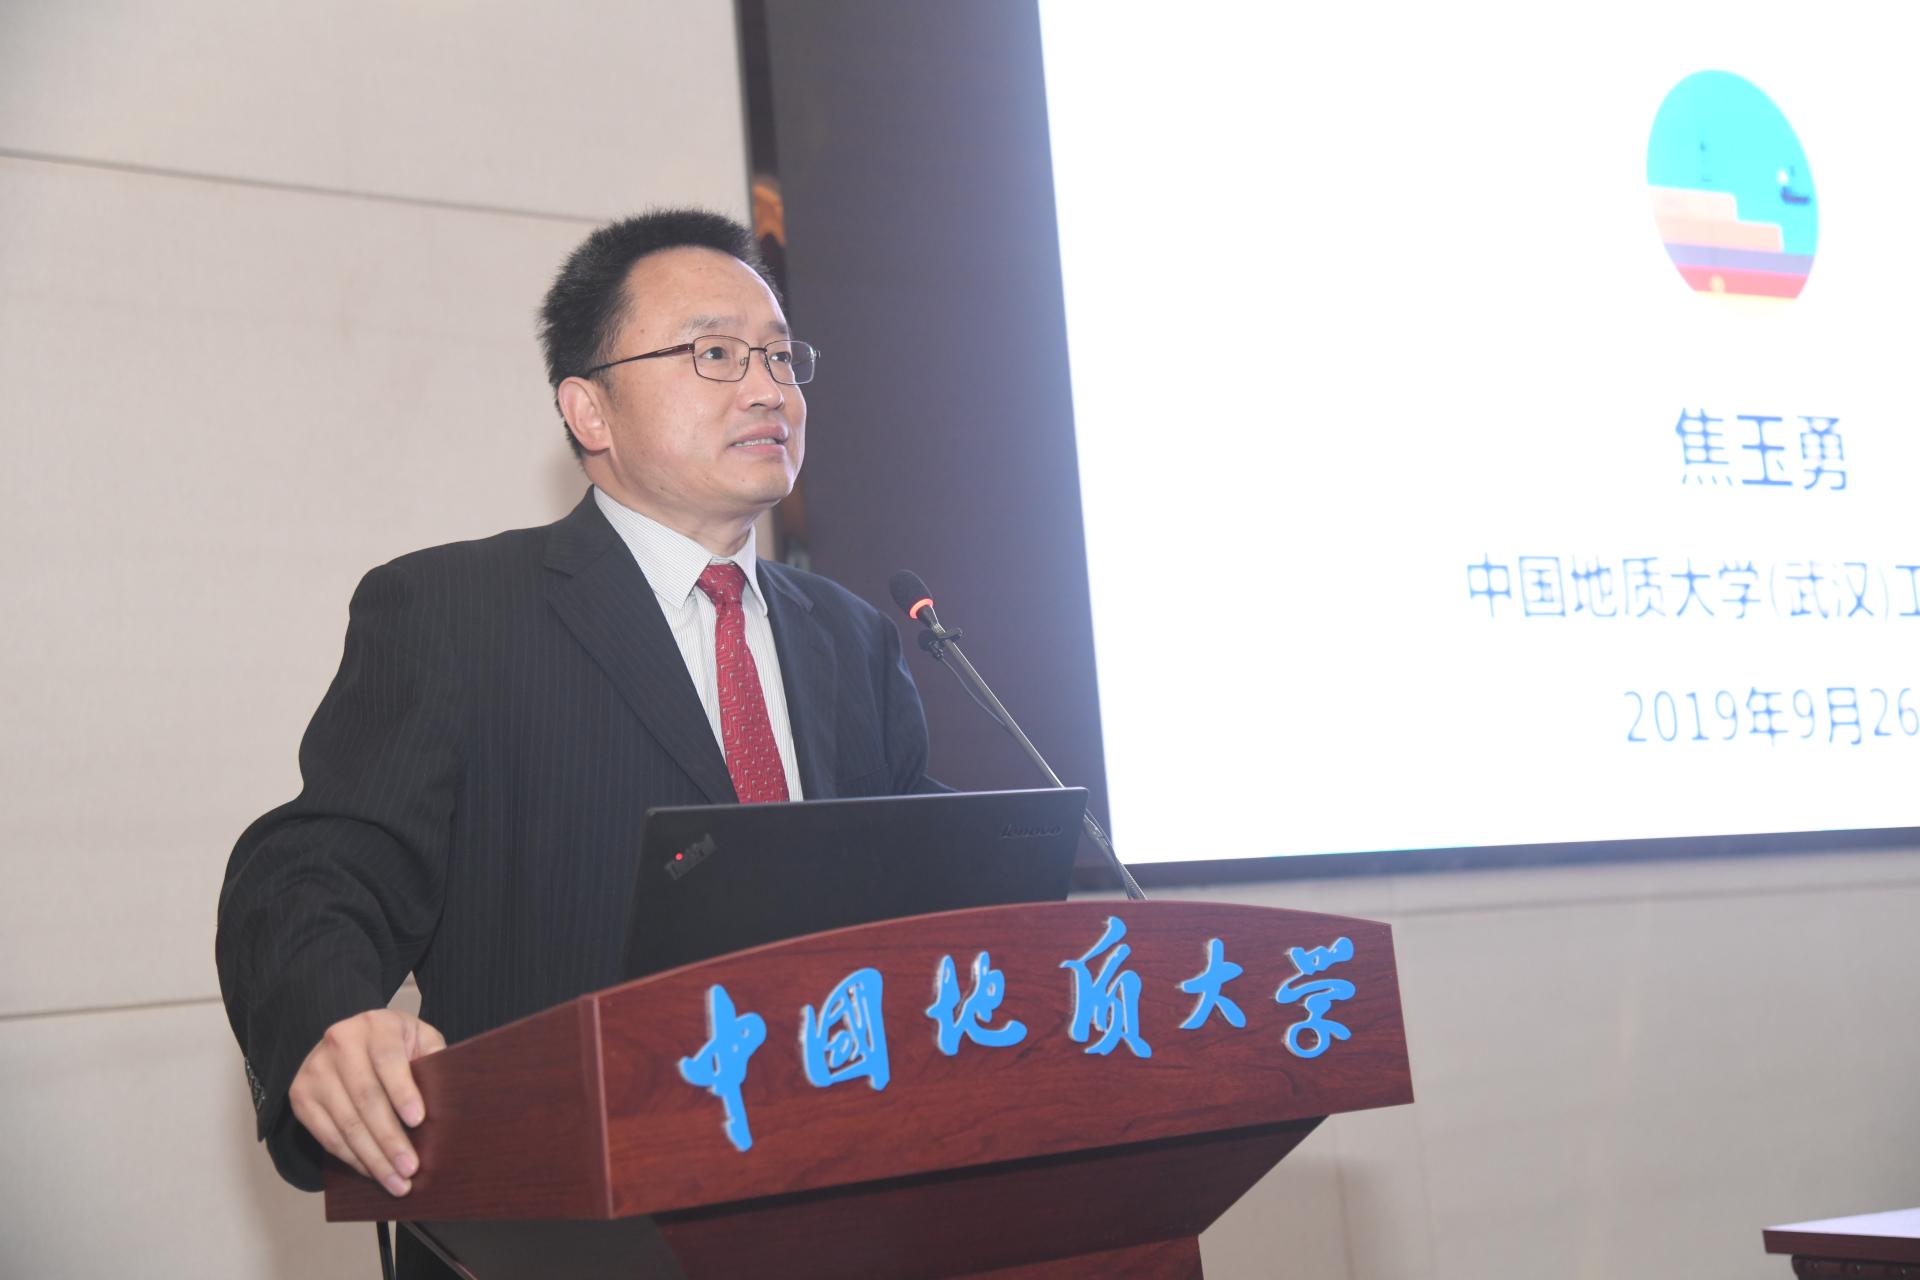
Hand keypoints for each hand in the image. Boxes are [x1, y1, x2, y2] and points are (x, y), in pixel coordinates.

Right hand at [288, 1009, 445, 1196]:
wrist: (348, 1038)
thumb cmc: (394, 1043)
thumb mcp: (417, 1037)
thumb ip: (433, 1058)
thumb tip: (448, 1097)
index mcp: (375, 1026)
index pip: (388, 1060)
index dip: (402, 1092)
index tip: (418, 1120)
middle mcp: (339, 1044)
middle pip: (366, 1099)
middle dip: (390, 1139)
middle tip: (410, 1168)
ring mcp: (315, 1071)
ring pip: (346, 1124)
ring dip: (372, 1158)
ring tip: (396, 1182)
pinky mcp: (301, 1096)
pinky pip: (327, 1136)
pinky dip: (352, 1158)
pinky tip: (372, 1172)